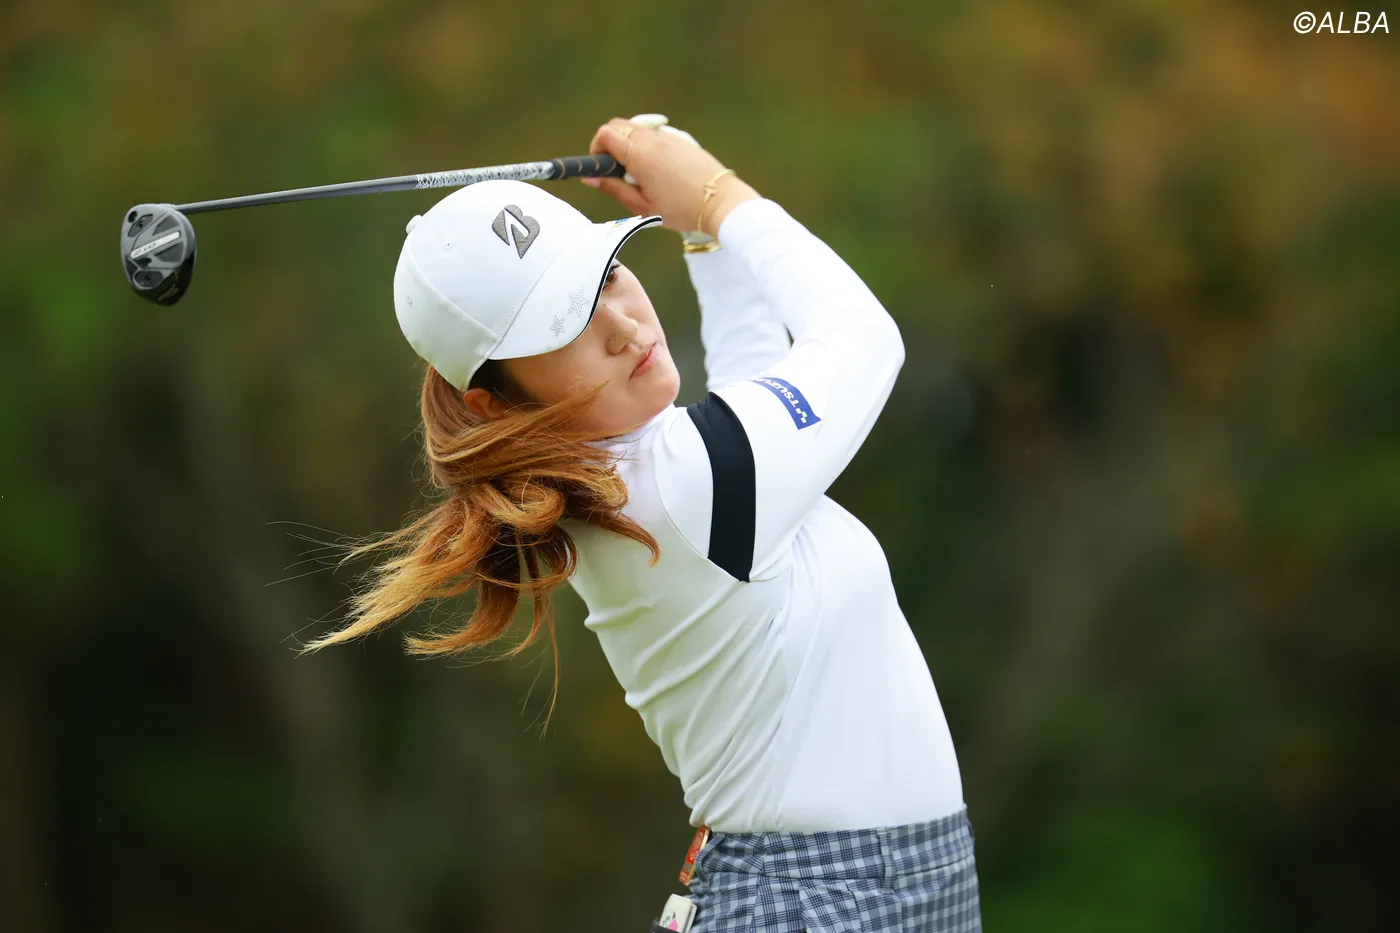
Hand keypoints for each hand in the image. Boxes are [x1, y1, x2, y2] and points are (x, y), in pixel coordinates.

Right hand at [584, 117, 758, 237]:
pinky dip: (646, 143)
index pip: (606, 134)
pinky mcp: (681, 138)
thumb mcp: (643, 206)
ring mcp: (668, 135)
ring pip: (636, 127)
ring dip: (628, 143)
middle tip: (616, 169)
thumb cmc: (681, 209)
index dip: (596, 148)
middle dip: (609, 143)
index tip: (600, 167)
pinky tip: (656, 167)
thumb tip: (591, 178)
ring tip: (637, 171)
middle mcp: (653, 139)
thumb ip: (614, 188)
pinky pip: (655, 132)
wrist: (720, 202)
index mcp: (640, 155)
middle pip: (618, 125)